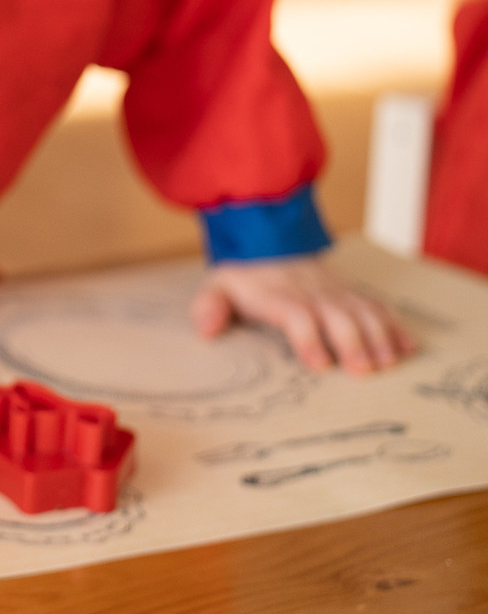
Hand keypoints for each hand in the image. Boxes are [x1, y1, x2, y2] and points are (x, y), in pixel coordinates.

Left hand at [191, 255, 412, 375]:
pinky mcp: (350, 293)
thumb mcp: (217, 287)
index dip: (309, 339)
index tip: (319, 364)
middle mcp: (312, 293)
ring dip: (380, 336)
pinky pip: (377, 306)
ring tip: (390, 362)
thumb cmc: (243, 276)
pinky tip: (408, 346)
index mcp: (278, 296)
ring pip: (363, 310)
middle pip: (338, 315)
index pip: (296, 315)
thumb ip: (210, 307)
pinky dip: (395, 325)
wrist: (267, 241)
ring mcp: (335, 292)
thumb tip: (206, 331)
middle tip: (364, 371)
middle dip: (353, 343)